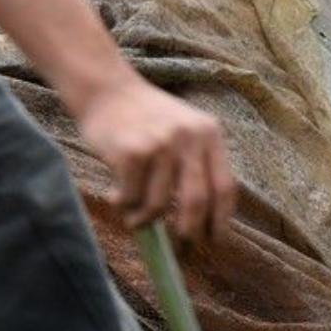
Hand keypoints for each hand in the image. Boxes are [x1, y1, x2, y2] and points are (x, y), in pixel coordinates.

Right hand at [75, 78, 235, 245]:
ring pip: (160, 204)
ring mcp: (159, 144)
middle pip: (197, 202)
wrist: (105, 88)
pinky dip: (124, 205)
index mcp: (209, 134)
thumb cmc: (146, 119)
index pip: (225, 187)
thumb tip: (204, 225)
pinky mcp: (131, 152)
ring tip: (135, 217)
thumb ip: (198, 167)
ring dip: (145, 219)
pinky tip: (116, 196)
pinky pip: (132, 197)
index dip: (222, 220)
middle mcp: (189, 138)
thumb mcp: (185, 131)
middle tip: (180, 243)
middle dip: (189, 231)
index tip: (215, 241)